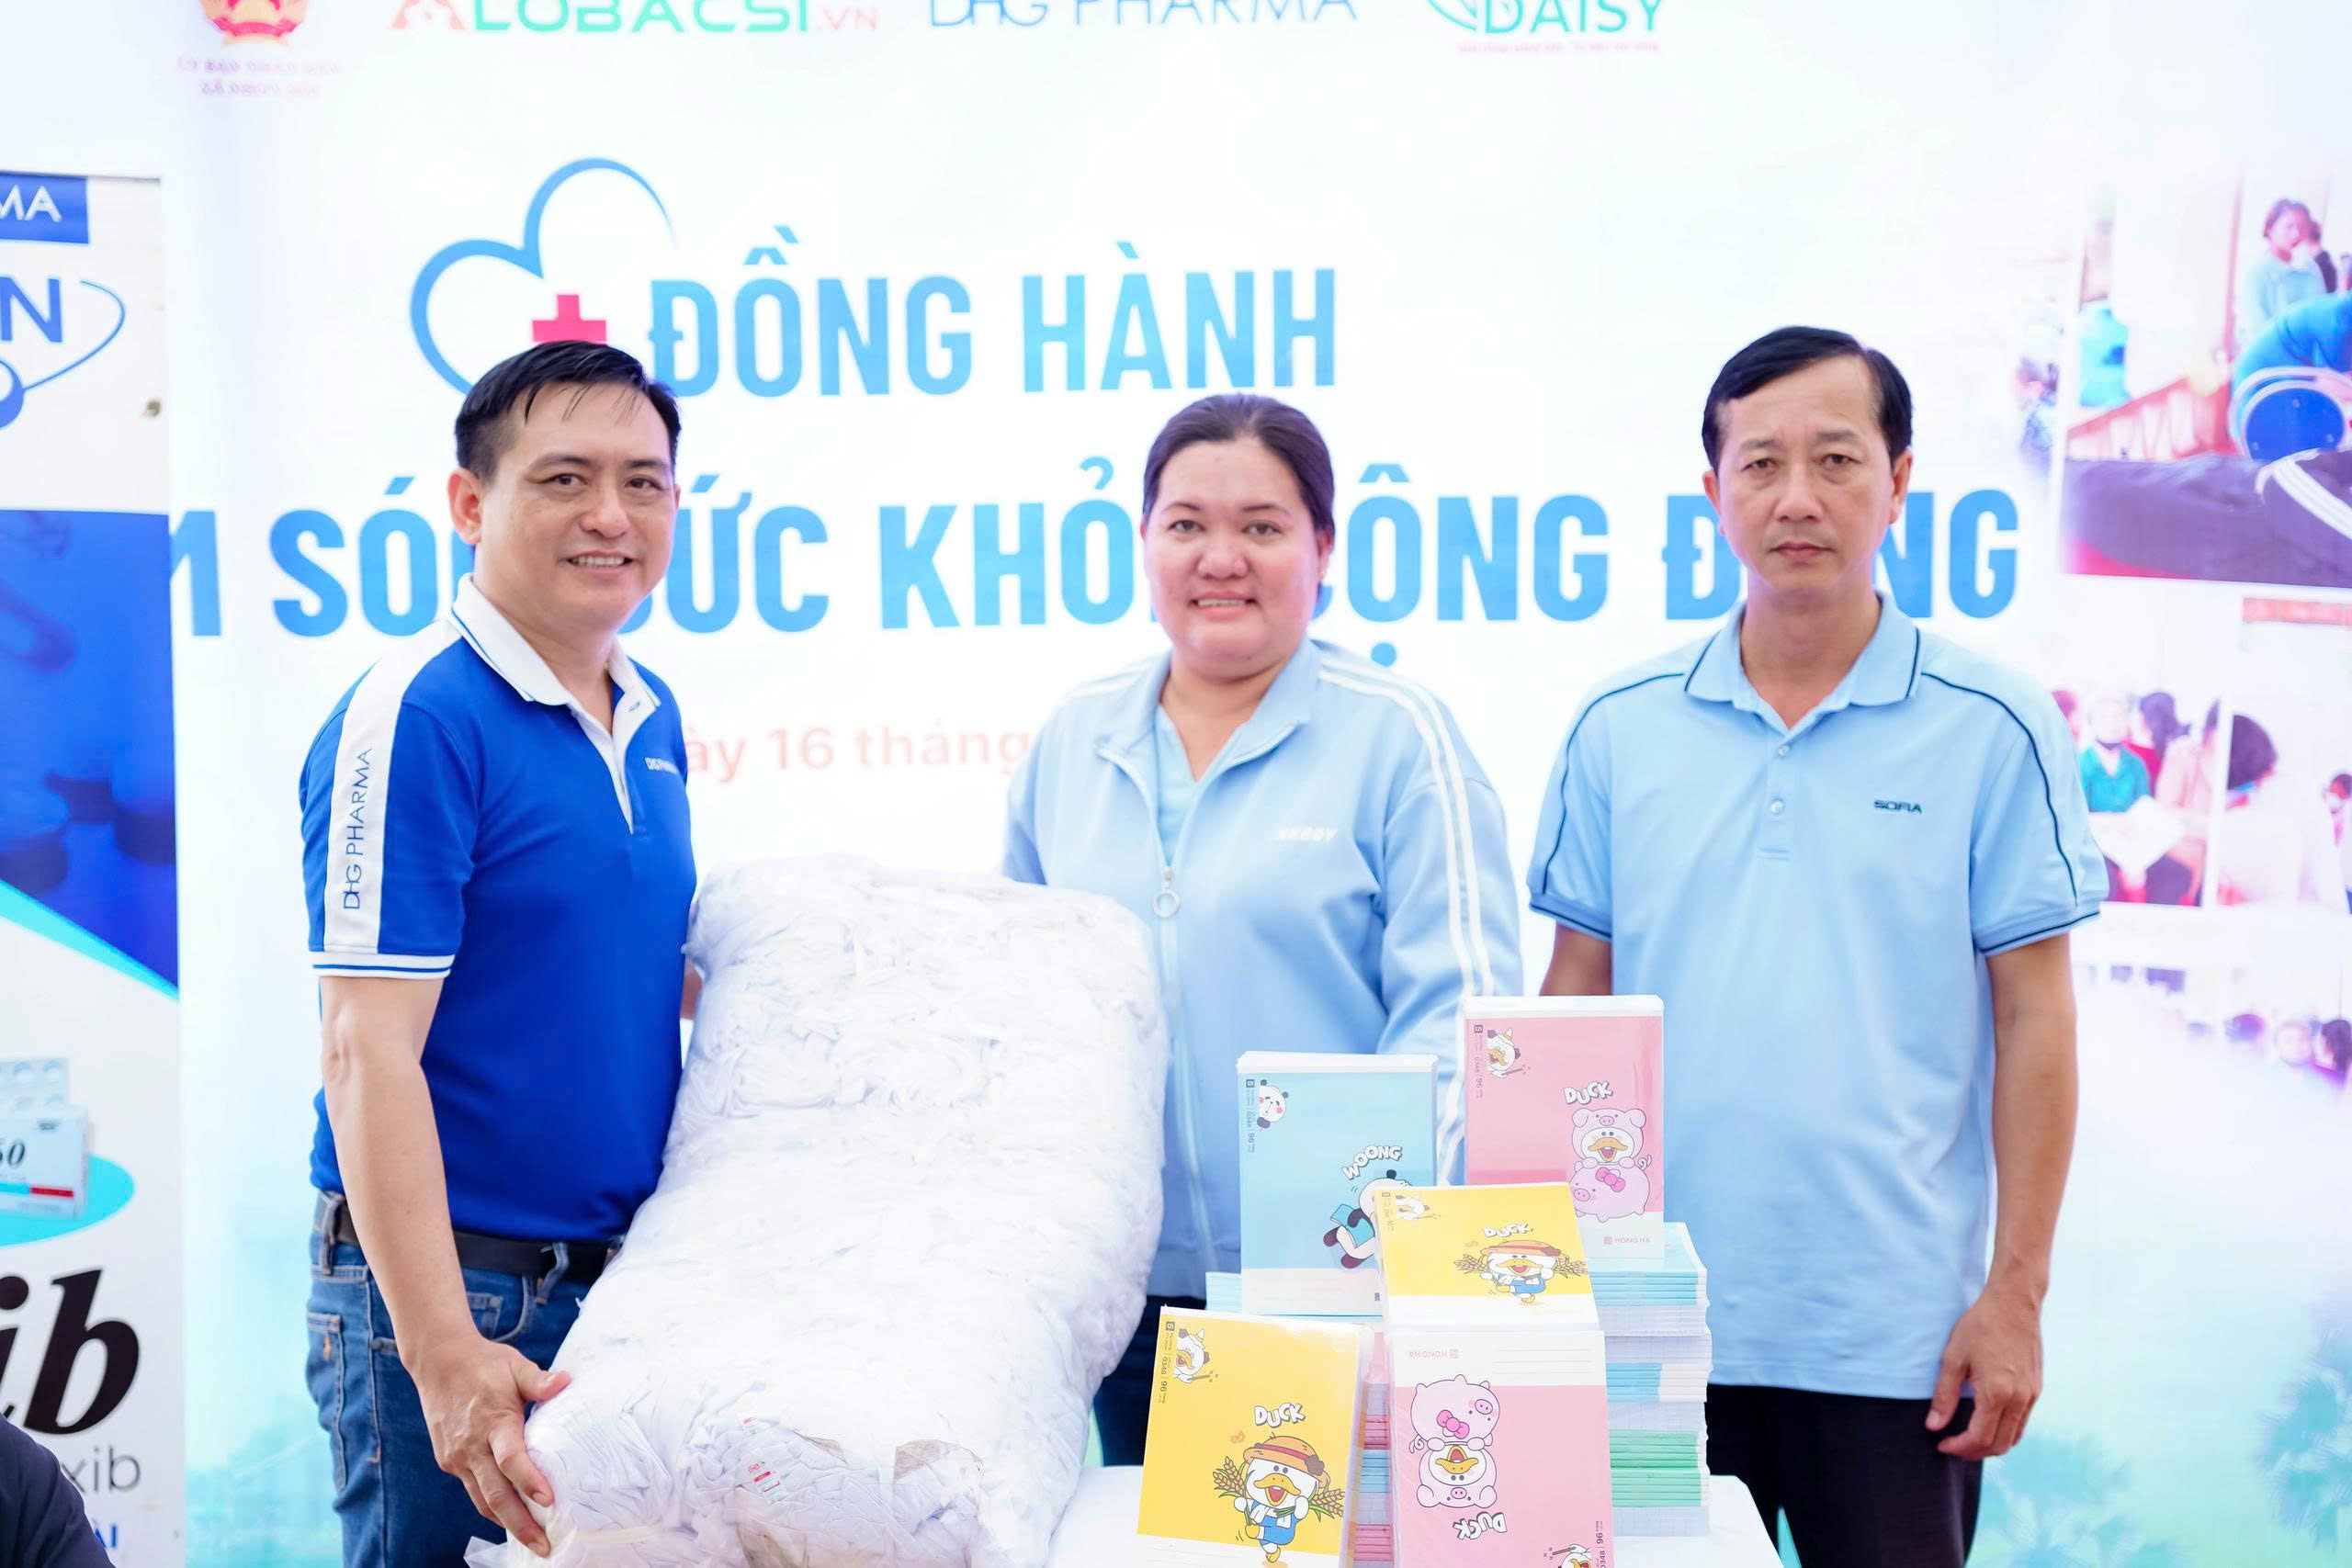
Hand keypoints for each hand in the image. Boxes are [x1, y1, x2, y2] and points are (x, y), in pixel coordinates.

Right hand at [409, 1332, 571, 1554]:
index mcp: (493, 1421)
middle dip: (521, 1525)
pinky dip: (491, 1507)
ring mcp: (457, 1457)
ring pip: (482, 1500)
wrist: (438, 1362)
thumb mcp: (514, 1366)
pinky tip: (510, 1517)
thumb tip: (566, 1381)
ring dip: (506, 1524)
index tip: (549, 1501)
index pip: (511, 1459)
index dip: (529, 1482)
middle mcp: (472, 1446)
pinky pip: (473, 1491)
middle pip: (496, 1494)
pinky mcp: (449, 1461)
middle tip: (545, 1547)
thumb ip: (540, 1380)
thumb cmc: (484, 1364)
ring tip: (533, 1541)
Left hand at [1927, 1281, 2041, 1458]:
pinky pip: (2022, 1421)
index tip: (1941, 1444)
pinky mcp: (2036, 1387)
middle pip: (2000, 1445)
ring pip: (2014, 1436)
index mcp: (1997, 1394)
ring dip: (1991, 1444)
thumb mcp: (1954, 1358)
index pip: (1979, 1438)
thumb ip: (1944, 1396)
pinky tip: (1987, 1421)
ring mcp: (2031, 1395)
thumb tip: (1934, 1426)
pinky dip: (2005, 1431)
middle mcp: (2020, 1399)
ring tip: (1968, 1439)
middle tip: (1953, 1446)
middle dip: (1974, 1452)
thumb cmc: (1981, 1326)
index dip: (1959, 1447)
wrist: (2014, 1303)